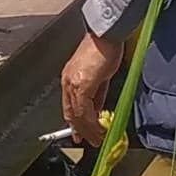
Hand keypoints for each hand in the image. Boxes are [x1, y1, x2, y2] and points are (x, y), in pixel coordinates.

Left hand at [61, 29, 127, 143]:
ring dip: (88, 129)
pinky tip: (98, 128)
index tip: (80, 133)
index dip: (75, 122)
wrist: (106, 35)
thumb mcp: (100, 75)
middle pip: (72, 113)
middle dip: (81, 130)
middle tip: (88, 141)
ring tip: (96, 139)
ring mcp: (74, 84)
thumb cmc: (104, 48)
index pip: (70, 106)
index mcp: (70, 78)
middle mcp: (68, 82)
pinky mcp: (82, 85)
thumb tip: (98, 107)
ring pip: (78, 114)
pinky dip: (92, 122)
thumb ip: (97, 92)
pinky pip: (85, 110)